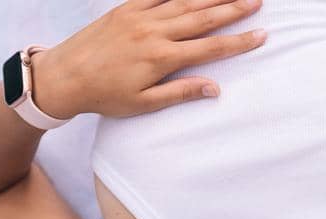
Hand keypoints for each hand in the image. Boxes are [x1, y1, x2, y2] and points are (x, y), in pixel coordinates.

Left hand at [32, 0, 266, 119]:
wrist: (63, 75)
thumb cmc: (104, 95)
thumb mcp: (144, 103)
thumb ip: (181, 92)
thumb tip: (215, 88)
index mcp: (161, 58)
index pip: (210, 48)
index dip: (239, 42)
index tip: (262, 35)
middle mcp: (153, 32)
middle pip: (202, 17)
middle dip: (233, 9)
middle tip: (257, 1)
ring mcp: (139, 16)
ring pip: (183, 1)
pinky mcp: (125, 8)